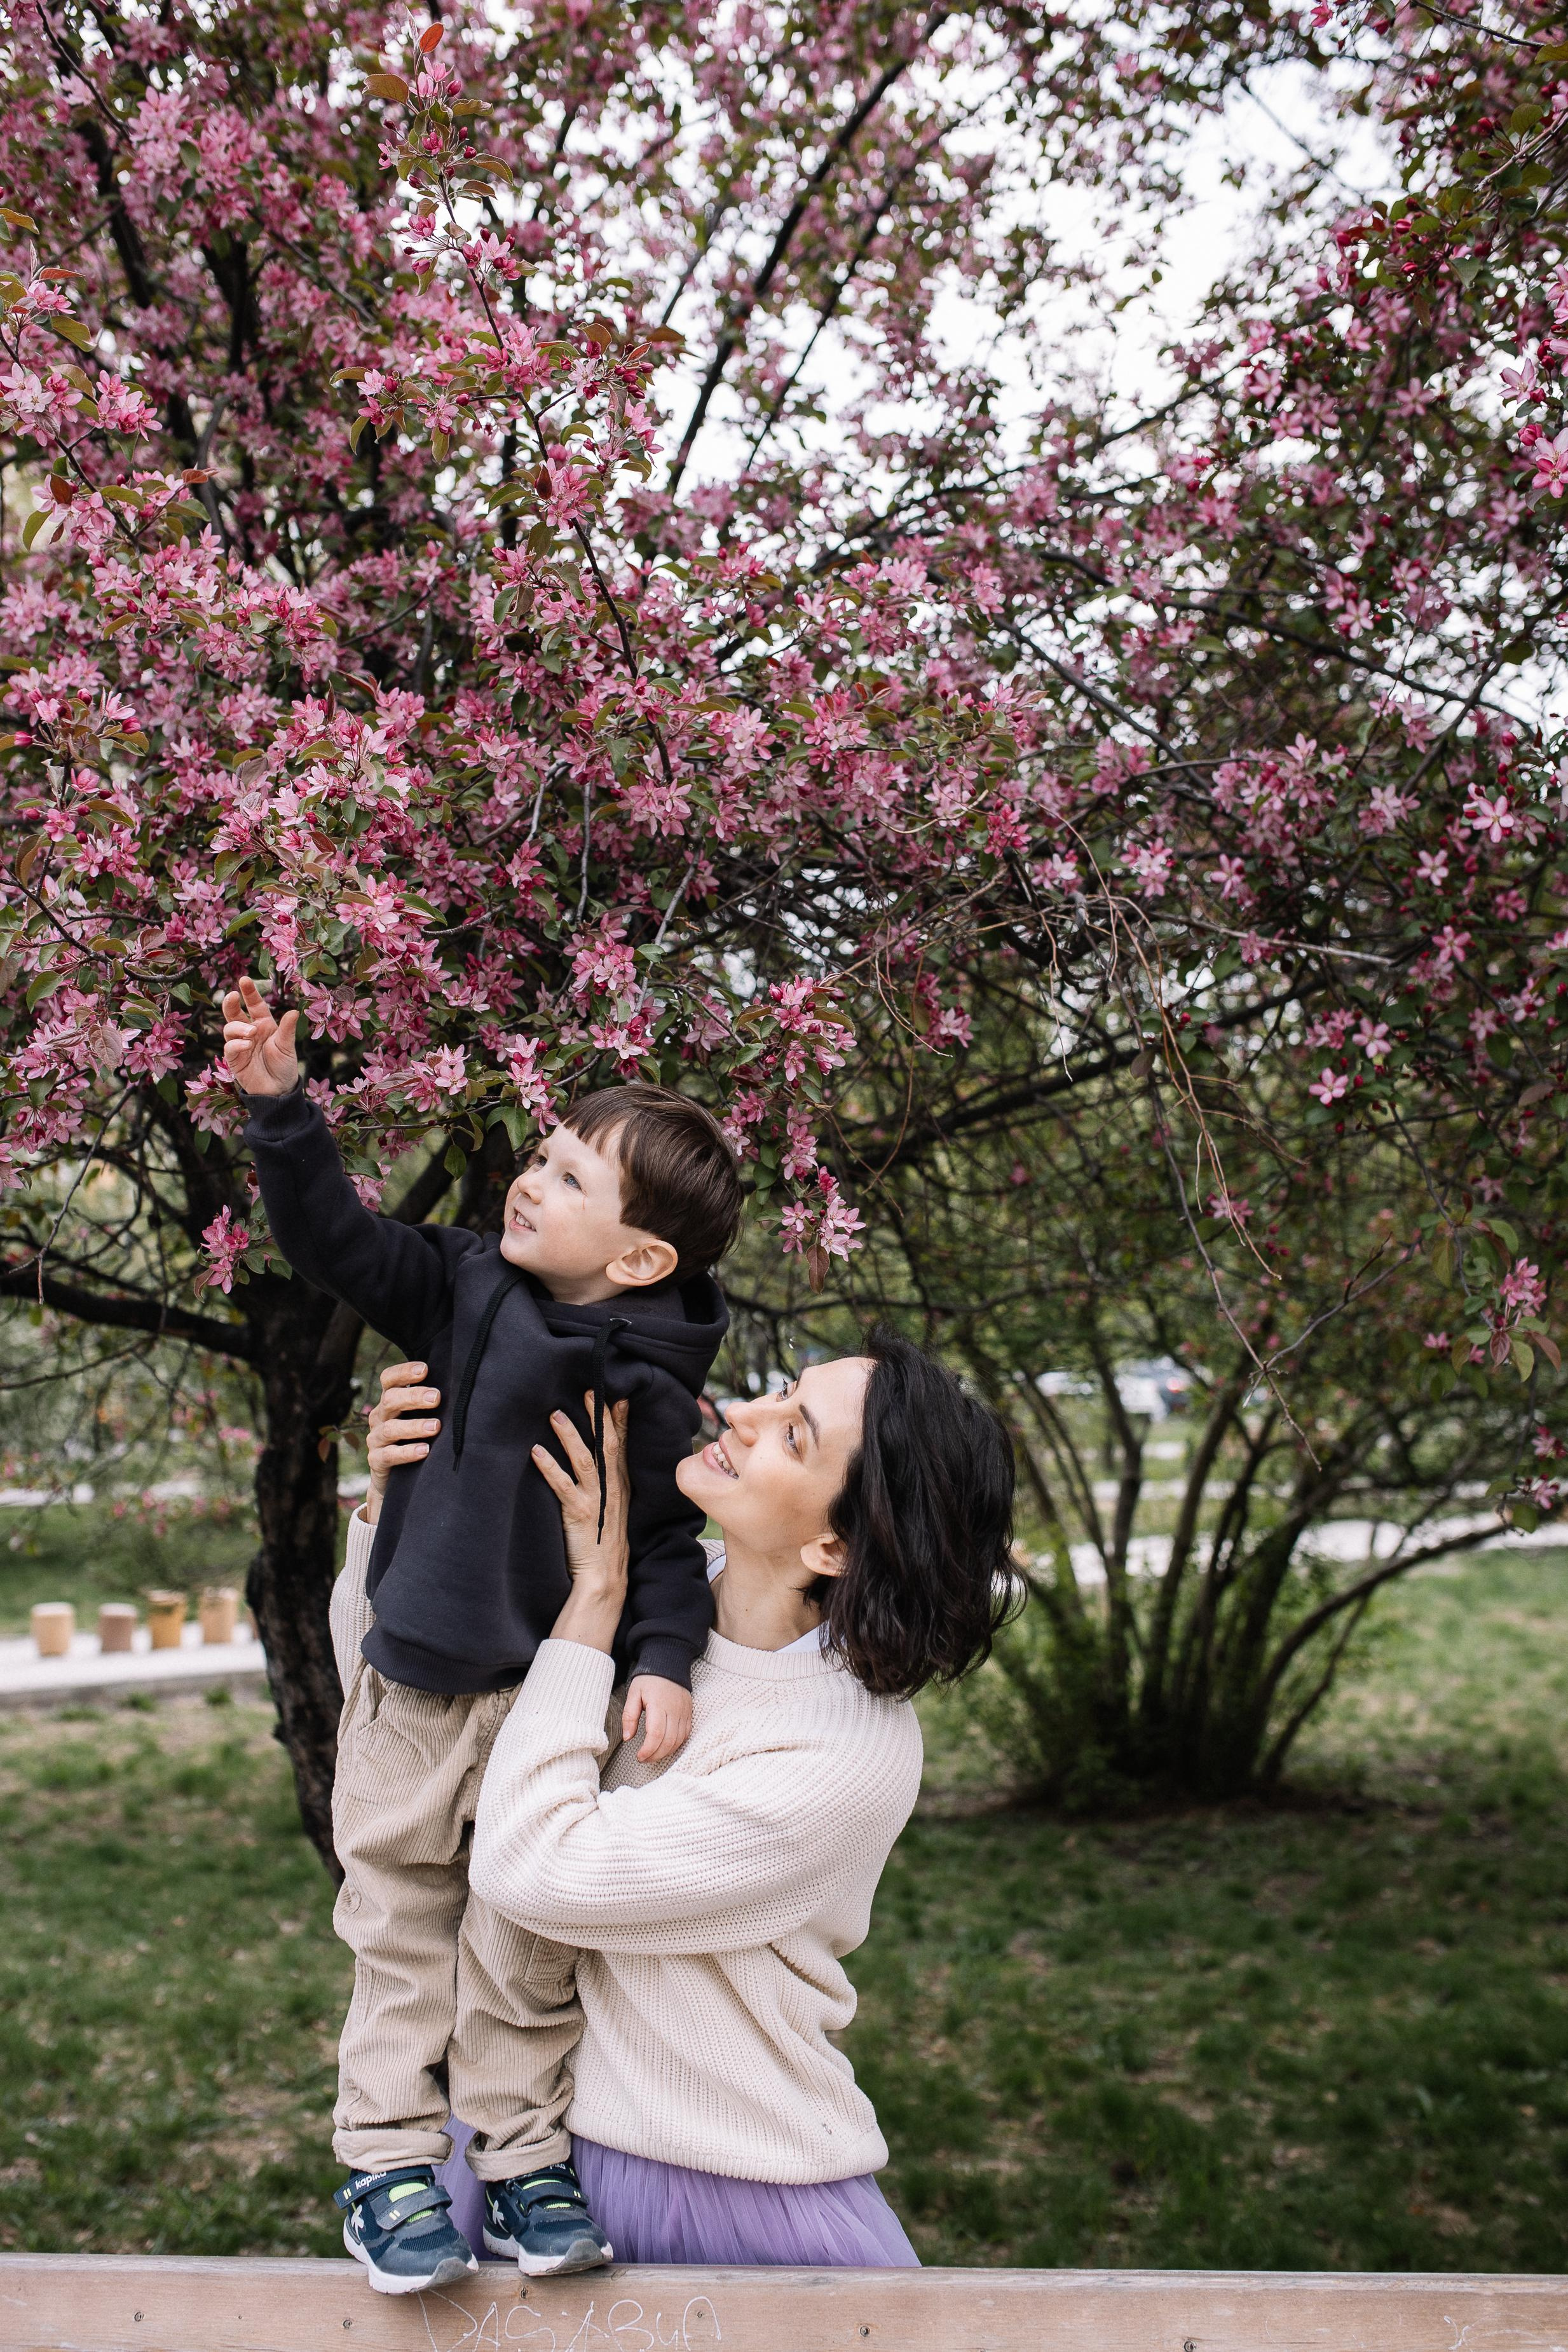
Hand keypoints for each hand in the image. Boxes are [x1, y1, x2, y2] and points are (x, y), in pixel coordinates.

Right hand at [222, 972, 299, 1095]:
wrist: (279, 1090)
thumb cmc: (284, 1066)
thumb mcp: (287, 1046)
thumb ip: (288, 1030)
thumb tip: (294, 1011)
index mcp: (264, 1024)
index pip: (255, 1004)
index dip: (249, 993)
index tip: (244, 980)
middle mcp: (250, 1031)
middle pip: (234, 1013)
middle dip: (231, 1002)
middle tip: (233, 995)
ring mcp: (240, 1044)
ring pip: (229, 1028)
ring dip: (239, 1027)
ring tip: (252, 1033)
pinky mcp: (234, 1059)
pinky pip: (230, 1047)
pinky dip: (237, 1044)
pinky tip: (247, 1045)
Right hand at [363, 1361, 440, 1524]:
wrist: (396, 1478)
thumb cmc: (416, 1437)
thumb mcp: (422, 1416)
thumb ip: (433, 1401)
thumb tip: (466, 1384)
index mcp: (390, 1401)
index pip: (388, 1379)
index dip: (403, 1372)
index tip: (425, 1369)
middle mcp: (380, 1417)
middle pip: (390, 1399)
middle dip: (414, 1397)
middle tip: (437, 1398)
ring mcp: (376, 1439)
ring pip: (391, 1428)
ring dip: (414, 1426)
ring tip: (436, 1427)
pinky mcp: (376, 1461)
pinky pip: (388, 1455)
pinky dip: (407, 1452)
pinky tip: (425, 1451)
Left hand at [534, 1391, 629, 1652]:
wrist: (605, 1578)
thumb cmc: (604, 1542)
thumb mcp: (612, 1507)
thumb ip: (609, 1482)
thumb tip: (599, 1458)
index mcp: (620, 1485)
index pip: (622, 1446)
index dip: (619, 1419)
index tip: (616, 1393)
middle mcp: (612, 1489)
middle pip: (607, 1446)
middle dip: (598, 1417)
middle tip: (588, 1390)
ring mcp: (596, 1500)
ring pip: (586, 1461)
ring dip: (570, 1436)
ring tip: (555, 1414)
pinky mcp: (579, 1513)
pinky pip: (562, 1486)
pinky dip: (549, 1467)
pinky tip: (535, 1452)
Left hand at [622, 1673, 691, 1764]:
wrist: (668, 1665)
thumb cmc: (648, 1680)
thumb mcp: (633, 1694)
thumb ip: (629, 1716)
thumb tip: (627, 1738)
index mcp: (659, 1705)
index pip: (656, 1734)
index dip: (648, 1750)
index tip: (639, 1756)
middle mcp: (674, 1710)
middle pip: (668, 1741)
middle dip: (655, 1755)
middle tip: (643, 1758)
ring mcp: (684, 1712)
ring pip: (678, 1741)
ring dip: (665, 1752)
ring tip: (652, 1754)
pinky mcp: (689, 1713)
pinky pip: (685, 1734)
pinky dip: (676, 1745)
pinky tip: (665, 1747)